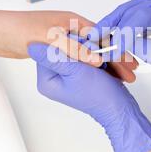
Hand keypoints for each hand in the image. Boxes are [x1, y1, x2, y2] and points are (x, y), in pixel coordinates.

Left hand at [0, 6, 137, 81]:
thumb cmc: (18, 32)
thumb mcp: (51, 41)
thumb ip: (74, 51)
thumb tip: (95, 58)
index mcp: (70, 22)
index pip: (99, 36)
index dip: (113, 49)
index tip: (126, 62)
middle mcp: (69, 30)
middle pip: (97, 46)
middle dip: (113, 59)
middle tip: (130, 71)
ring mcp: (64, 41)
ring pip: (90, 54)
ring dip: (104, 64)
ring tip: (123, 75)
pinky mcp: (58, 50)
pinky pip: (81, 59)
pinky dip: (91, 66)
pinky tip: (104, 75)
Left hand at [28, 43, 150, 151]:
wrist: (119, 107)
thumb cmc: (99, 94)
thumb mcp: (75, 71)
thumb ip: (54, 57)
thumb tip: (31, 46)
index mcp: (47, 80)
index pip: (49, 51)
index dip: (68, 44)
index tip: (84, 47)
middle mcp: (55, 78)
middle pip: (64, 50)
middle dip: (83, 49)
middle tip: (96, 57)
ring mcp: (68, 76)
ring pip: (78, 52)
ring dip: (93, 53)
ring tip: (104, 63)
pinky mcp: (80, 74)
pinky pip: (86, 57)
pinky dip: (97, 57)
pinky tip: (107, 63)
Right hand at [89, 0, 150, 70]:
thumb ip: (149, 52)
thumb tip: (125, 44)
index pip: (141, 18)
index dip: (124, 33)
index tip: (111, 49)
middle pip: (128, 11)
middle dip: (109, 28)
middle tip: (92, 42)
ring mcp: (150, 0)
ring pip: (124, 9)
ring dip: (107, 24)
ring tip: (92, 38)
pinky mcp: (143, 4)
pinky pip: (125, 11)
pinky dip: (112, 22)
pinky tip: (101, 33)